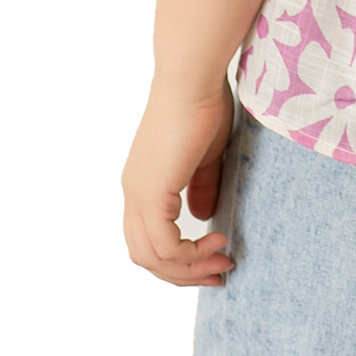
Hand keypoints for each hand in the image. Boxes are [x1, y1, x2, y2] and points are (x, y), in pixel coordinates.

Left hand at [122, 77, 236, 286]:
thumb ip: (202, 187)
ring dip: (188, 269)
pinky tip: (218, 239)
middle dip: (183, 273)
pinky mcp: (151, 193)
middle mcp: (133, 193)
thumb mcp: (207, 156)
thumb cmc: (203, 106)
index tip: (215, 256)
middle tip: (218, 273)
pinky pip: (165, 246)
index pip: (149, 238)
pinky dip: (191, 254)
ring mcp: (139, 194)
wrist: (192, 81)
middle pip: (145, 256)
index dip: (179, 257)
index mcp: (144, 183)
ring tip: (222, 263)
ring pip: (151, 257)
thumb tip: (202, 218)